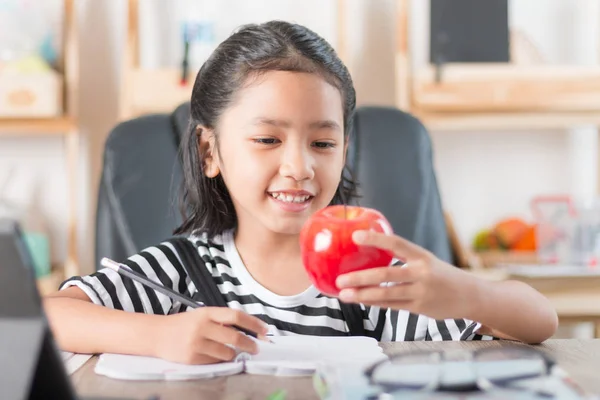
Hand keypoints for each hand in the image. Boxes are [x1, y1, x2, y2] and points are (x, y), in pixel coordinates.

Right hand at [154, 307, 268, 363]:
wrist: (157, 335)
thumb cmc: (184, 324)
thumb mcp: (202, 315)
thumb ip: (222, 321)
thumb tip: (249, 330)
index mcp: (207, 312)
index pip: (236, 316)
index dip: (253, 323)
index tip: (265, 330)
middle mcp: (202, 327)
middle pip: (235, 337)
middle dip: (250, 344)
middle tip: (256, 348)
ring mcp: (196, 343)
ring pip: (226, 353)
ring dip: (233, 354)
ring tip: (231, 351)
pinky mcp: (192, 358)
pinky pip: (215, 362)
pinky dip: (220, 360)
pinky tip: (215, 355)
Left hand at [335, 231, 476, 319]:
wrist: (470, 295)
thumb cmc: (441, 275)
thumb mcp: (426, 260)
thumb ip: (403, 256)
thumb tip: (371, 245)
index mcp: (422, 256)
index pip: (396, 243)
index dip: (376, 239)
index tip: (356, 236)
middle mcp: (421, 273)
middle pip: (385, 274)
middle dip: (360, 277)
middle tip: (340, 279)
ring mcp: (420, 292)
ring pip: (385, 294)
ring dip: (362, 294)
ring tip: (343, 294)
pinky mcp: (419, 308)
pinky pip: (391, 306)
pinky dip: (373, 302)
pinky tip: (359, 300)